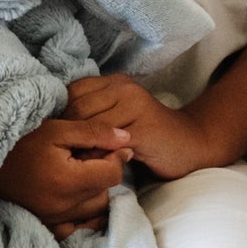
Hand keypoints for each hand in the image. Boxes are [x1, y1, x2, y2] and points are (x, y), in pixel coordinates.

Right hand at [0, 117, 131, 237]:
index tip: (103, 146)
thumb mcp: (58, 129)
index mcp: (68, 181)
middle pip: (105, 194)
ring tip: (78, 175)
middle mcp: (63, 206)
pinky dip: (80, 214)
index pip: (112, 175)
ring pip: (93, 211)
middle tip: (86, 158)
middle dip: (102, 175)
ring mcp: (54, 220)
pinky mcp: (46, 226)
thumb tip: (126, 139)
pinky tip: (71, 197)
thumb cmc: (21, 140)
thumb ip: (95, 133)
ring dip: (93, 193)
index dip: (114, 158)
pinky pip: (76, 227)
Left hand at [64, 74, 215, 179]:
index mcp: (115, 82)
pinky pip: (109, 142)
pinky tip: (98, 165)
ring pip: (91, 125)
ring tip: (81, 161)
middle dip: (69, 133)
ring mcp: (136, 106)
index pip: (73, 92)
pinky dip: (99, 156)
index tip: (62, 137)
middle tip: (68, 153)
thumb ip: (94, 114)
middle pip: (78, 108)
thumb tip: (55, 126)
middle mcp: (125, 88)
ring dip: (82, 147)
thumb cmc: (149, 135)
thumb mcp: (118, 118)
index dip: (62, 115)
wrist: (191, 145)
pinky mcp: (144, 129)